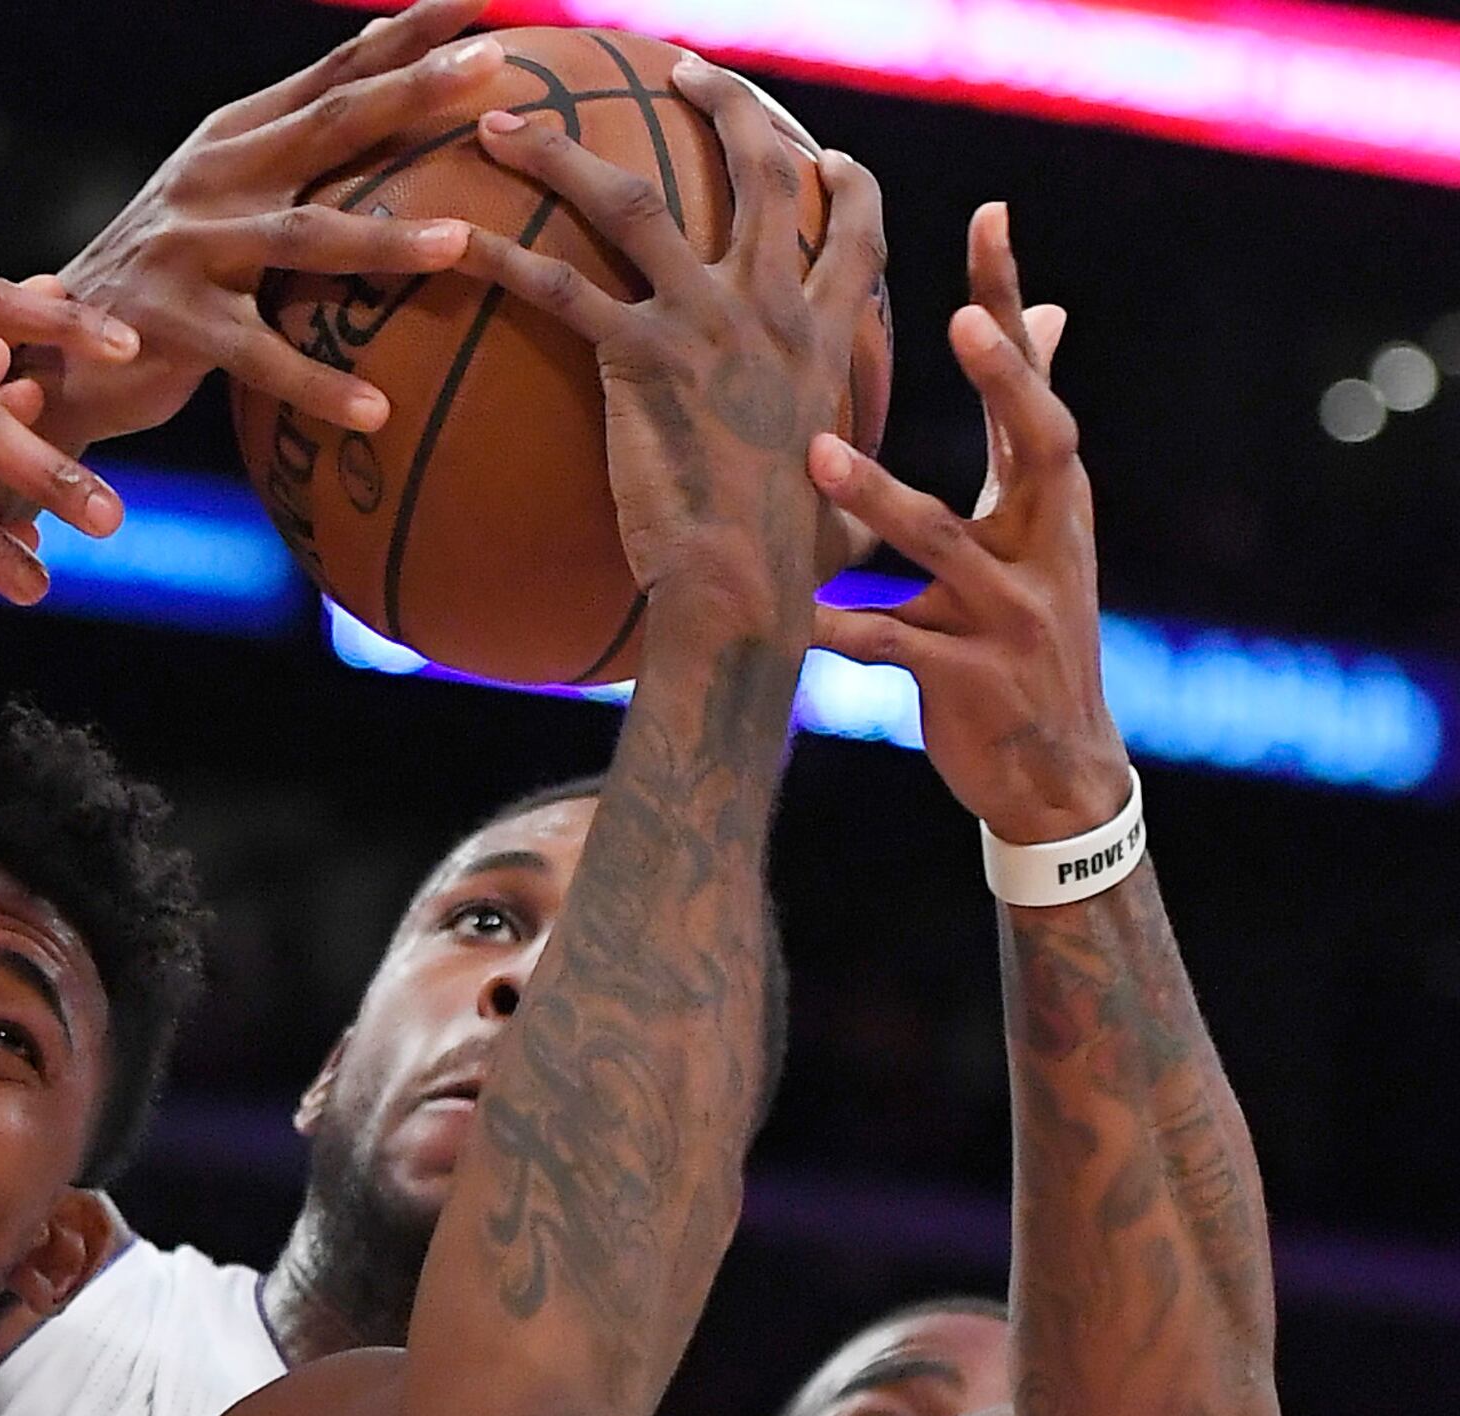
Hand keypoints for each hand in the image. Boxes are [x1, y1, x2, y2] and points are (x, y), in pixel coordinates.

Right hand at [36, 0, 497, 445]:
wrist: (50, 345)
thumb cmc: (167, 271)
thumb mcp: (224, 192)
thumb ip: (297, 143)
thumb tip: (387, 70)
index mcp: (234, 138)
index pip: (333, 71)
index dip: (406, 32)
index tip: (483, 0)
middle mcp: (213, 177)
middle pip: (327, 124)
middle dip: (410, 91)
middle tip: (490, 65)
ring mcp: (190, 247)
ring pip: (301, 236)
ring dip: (383, 239)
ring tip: (460, 245)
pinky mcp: (174, 324)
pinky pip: (259, 355)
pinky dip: (317, 383)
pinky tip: (375, 409)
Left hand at [462, 63, 885, 618]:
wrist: (746, 588)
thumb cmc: (790, 569)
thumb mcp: (845, 501)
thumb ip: (839, 474)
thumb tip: (842, 509)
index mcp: (829, 334)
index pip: (855, 228)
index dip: (844, 180)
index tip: (824, 151)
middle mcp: (775, 306)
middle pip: (758, 168)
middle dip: (723, 101)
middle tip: (678, 64)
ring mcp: (707, 322)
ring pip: (635, 202)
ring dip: (566, 151)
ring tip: (506, 122)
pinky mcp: (639, 358)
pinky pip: (556, 288)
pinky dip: (498, 255)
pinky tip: (449, 238)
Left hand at [810, 206, 1125, 845]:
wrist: (1054, 770)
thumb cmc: (1022, 625)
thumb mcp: (1036, 523)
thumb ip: (1025, 423)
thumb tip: (1046, 311)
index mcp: (1049, 498)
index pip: (1035, 381)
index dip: (1014, 300)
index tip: (989, 214)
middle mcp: (1047, 542)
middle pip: (1042, 442)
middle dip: (1009, 379)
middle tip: (963, 317)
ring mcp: (1013, 610)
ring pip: (945, 543)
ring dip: (880, 496)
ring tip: (816, 452)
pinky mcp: (970, 678)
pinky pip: (894, 647)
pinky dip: (843, 631)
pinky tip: (792, 616)